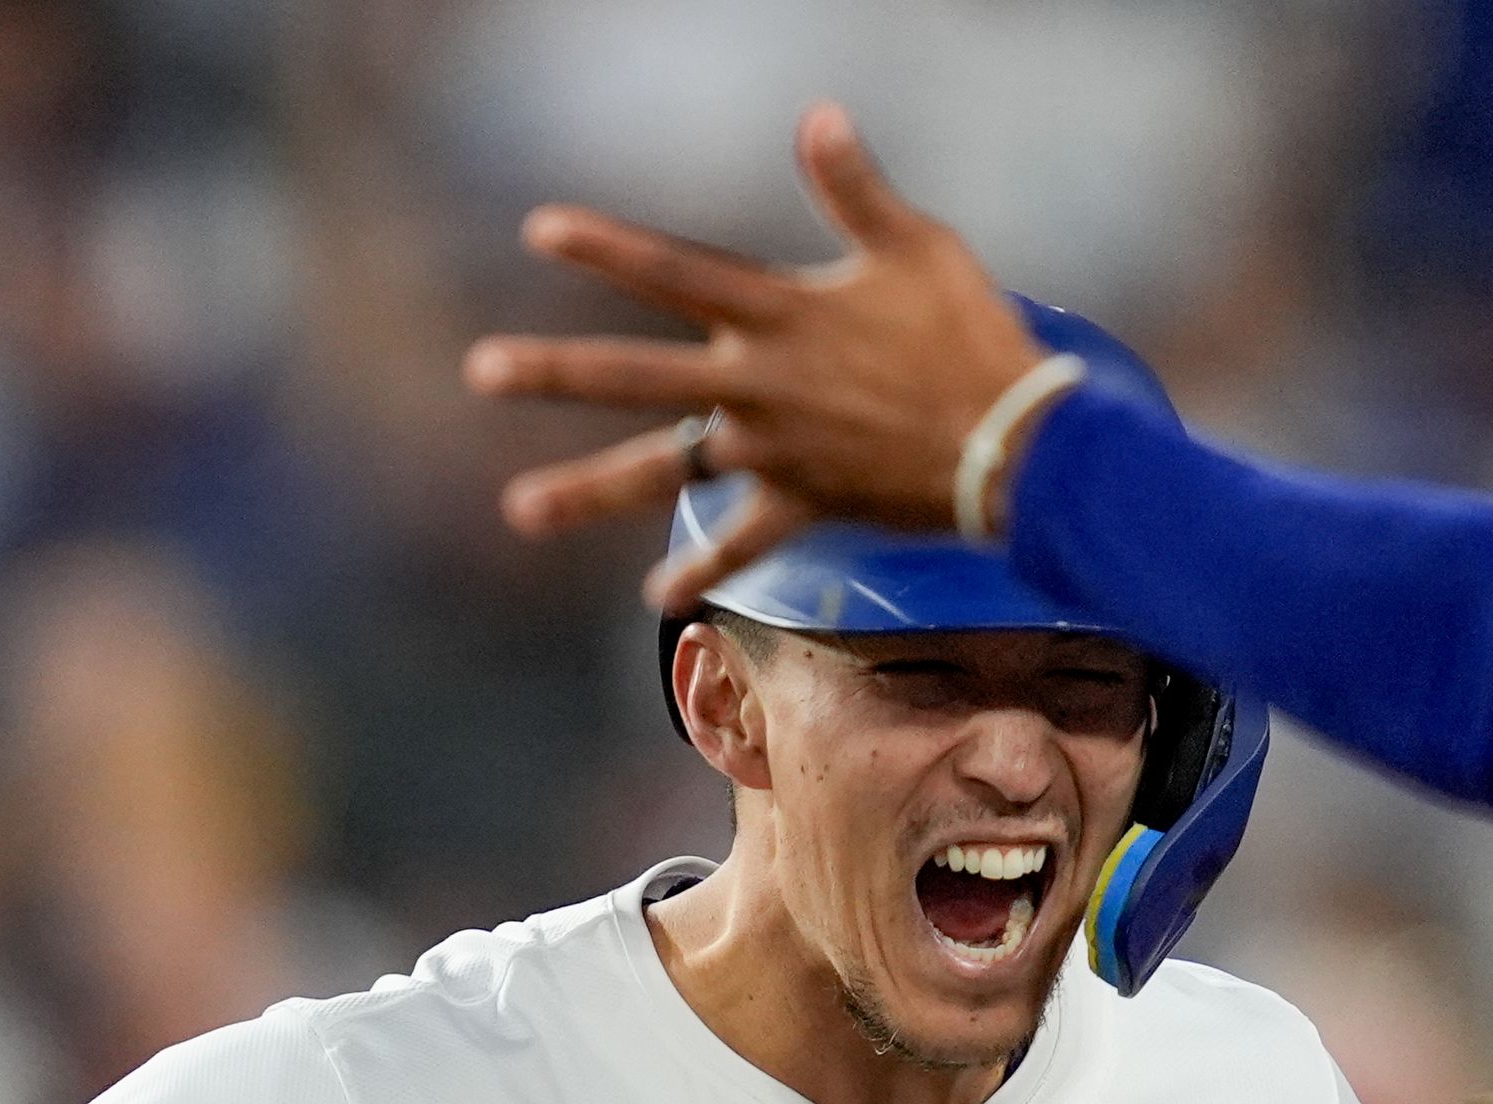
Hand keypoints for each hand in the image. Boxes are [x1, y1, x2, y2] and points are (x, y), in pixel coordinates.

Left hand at [464, 101, 1052, 610]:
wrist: (1013, 444)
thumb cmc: (970, 334)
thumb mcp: (916, 247)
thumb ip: (856, 188)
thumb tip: (817, 115)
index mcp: (778, 315)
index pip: (673, 272)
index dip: (607, 248)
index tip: (538, 232)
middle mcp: (756, 385)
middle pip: (635, 376)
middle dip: (555, 371)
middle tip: (480, 370)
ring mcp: (772, 451)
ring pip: (662, 472)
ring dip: (587, 490)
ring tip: (519, 509)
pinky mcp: (803, 503)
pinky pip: (741, 544)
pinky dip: (702, 571)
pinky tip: (657, 600)